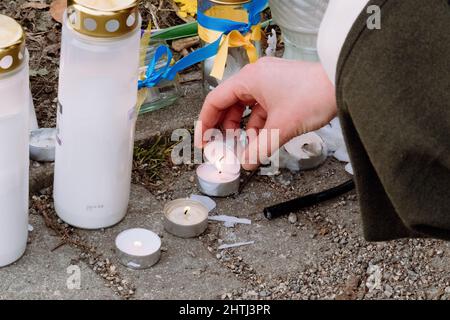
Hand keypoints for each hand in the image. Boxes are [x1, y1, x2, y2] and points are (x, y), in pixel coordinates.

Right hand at [195, 57, 336, 170]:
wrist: (343, 83)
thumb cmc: (313, 96)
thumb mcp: (281, 127)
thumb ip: (259, 149)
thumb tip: (245, 164)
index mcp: (249, 79)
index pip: (215, 100)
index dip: (205, 123)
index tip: (202, 141)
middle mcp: (256, 78)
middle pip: (229, 105)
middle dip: (224, 128)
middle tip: (220, 148)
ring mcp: (269, 83)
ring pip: (246, 108)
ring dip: (243, 129)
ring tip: (243, 148)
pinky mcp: (281, 90)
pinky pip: (261, 109)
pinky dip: (258, 126)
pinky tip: (260, 141)